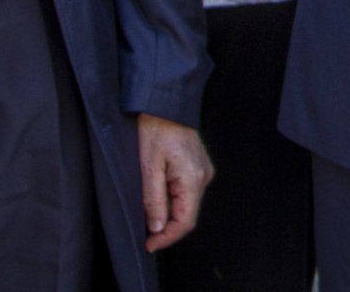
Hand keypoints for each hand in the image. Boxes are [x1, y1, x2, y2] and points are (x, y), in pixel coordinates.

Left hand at [137, 114, 212, 252]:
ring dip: (169, 213)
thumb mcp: (148, 167)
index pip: (185, 221)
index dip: (167, 237)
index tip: (150, 245)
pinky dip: (173, 200)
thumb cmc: (156, 130)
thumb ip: (154, 200)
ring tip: (148, 212)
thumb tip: (157, 227)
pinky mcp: (198, 167)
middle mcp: (203, 177)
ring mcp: (203, 171)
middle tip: (146, 234)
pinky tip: (158, 196)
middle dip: (167, 227)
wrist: (165, 105)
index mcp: (193, 179)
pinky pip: (187, 192)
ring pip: (188, 204)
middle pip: (188, 215)